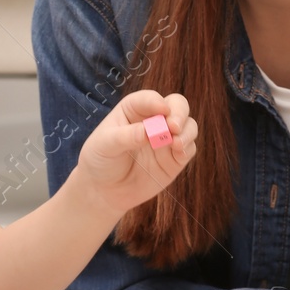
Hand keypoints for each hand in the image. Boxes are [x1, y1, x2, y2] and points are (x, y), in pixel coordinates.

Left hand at [71, 89, 197, 216]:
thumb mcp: (105, 145)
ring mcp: (166, 139)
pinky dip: (187, 147)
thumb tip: (149, 131)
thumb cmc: (100, 160)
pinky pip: (189, 148)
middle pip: (177, 105)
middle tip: (174, 126)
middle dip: (179, 113)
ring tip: (175, 143)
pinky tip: (178, 151)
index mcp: (134, 109)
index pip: (149, 99)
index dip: (157, 102)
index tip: (162, 110)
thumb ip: (126, 136)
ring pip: (188, 126)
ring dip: (186, 131)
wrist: (104, 190)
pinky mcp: (174, 159)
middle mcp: (154, 120)